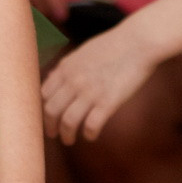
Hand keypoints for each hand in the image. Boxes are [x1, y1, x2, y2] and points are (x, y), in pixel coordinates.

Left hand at [40, 25, 156, 143]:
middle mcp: (73, 80)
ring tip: (69, 140)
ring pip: (68, 121)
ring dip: (66, 135)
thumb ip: (67, 66)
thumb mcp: (83, 52)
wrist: (138, 42)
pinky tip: (91, 135)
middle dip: (50, 126)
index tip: (47, 116)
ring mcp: (90, 92)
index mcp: (66, 68)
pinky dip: (89, 134)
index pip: (43, 94)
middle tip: (53, 134)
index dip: (43, 108)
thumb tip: (53, 77)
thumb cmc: (113, 46)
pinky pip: (91, 125)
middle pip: (51, 110)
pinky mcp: (108, 102)